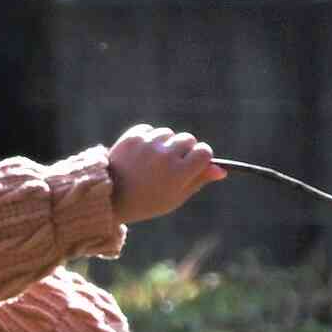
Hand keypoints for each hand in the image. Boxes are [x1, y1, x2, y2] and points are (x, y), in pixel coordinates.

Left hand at [107, 125, 222, 224]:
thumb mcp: (176, 197)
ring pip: (169, 134)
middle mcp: (165, 156)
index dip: (202, 157)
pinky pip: (150, 130)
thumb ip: (199, 180)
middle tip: (173, 164)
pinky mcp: (133, 137)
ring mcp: (148, 145)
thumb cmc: (148, 201)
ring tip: (153, 161)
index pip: (204, 152)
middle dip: (184, 150)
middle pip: (188, 139)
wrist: (110, 199)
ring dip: (165, 144)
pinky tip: (141, 154)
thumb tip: (221, 170)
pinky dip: (148, 139)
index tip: (196, 162)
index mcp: (179, 173)